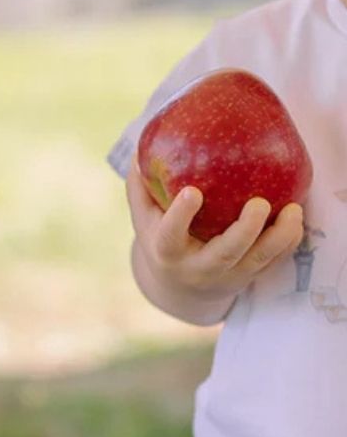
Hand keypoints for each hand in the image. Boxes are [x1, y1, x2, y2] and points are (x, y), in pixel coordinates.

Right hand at [126, 158, 304, 300]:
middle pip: (225, 254)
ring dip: (279, 237)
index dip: (181, 215)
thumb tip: (140, 148)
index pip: (171, 236)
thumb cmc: (161, 240)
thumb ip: (140, 187)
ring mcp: (228, 275)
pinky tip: (296, 218)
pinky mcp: (250, 276)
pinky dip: (288, 242)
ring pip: (258, 260)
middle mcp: (199, 267)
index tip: (193, 191)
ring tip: (293, 210)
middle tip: (259, 203)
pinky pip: (274, 261)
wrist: (180, 288)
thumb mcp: (144, 219)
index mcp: (168, 251)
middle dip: (245, 230)